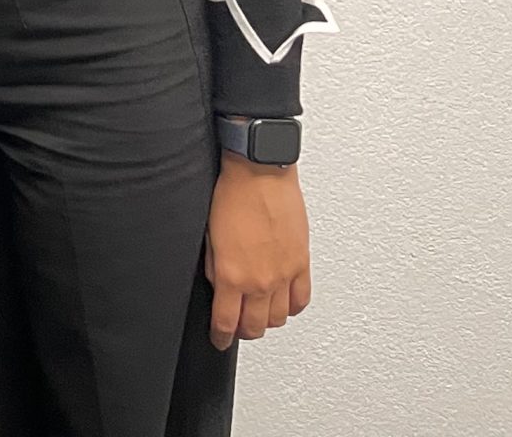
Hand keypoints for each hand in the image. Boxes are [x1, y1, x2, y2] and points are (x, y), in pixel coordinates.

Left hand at [206, 155, 311, 347]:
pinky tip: (283, 303)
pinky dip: (292, 308)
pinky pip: (302, 300)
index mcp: (233, 276)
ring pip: (280, 318)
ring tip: (258, 314)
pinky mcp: (302, 263)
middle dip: (243, 331)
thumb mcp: (209, 237)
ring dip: (267, 321)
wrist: (259, 174)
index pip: (226, 322)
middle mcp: (261, 281)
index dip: (220, 336)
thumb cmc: (231, 195)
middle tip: (236, 326)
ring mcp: (284, 274)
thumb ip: (216, 269)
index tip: (218, 339)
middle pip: (255, 327)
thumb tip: (219, 288)